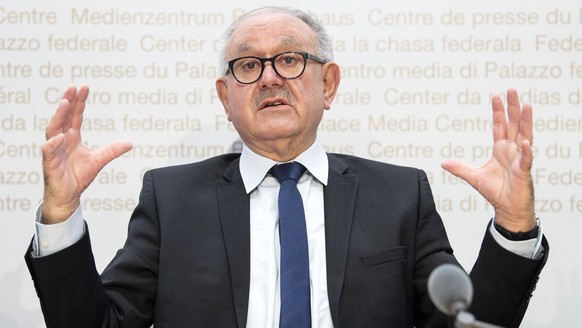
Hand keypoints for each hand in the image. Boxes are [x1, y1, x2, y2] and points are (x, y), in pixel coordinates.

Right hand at [41, 85, 132, 223]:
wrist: (68, 196)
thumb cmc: (78, 176)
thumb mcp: (99, 160)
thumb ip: (112, 150)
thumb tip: (130, 142)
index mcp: (72, 137)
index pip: (75, 116)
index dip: (79, 102)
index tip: (84, 87)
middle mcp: (61, 140)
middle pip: (62, 117)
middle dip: (67, 101)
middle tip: (72, 87)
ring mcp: (54, 151)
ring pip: (53, 129)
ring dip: (58, 116)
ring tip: (65, 103)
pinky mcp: (50, 163)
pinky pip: (49, 151)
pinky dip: (53, 144)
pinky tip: (59, 137)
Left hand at [441, 89, 535, 231]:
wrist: (508, 208)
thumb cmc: (497, 191)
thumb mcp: (474, 177)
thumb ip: (460, 168)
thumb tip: (443, 162)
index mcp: (501, 149)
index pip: (500, 126)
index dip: (498, 111)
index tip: (496, 95)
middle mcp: (512, 151)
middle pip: (514, 124)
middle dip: (513, 107)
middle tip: (512, 90)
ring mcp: (519, 160)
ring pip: (524, 136)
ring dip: (525, 121)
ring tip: (526, 105)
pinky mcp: (524, 172)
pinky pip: (525, 160)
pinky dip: (525, 151)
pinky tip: (525, 142)